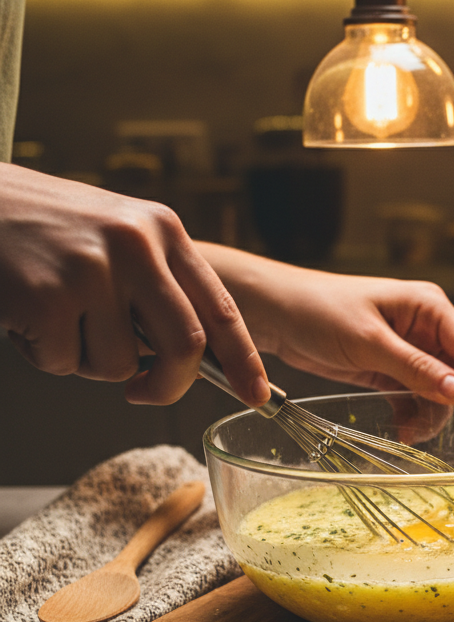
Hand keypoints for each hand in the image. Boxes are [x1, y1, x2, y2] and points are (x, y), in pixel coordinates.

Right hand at [0, 164, 269, 406]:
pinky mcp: (46, 297)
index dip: (243, 359)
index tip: (258, 395)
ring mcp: (91, 270)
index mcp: (162, 230)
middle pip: (185, 346)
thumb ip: (158, 286)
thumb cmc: (43, 226)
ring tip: (57, 318)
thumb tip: (191, 356)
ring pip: (119, 365)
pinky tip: (27, 316)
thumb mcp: (117, 235)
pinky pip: (65, 363)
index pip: (220, 307)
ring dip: (88, 362)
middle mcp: (136, 245)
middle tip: (144, 391)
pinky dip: (46, 356)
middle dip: (169, 384)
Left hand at [201, 245, 453, 460]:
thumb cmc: (319, 310)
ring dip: (431, 419)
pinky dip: (412, 417)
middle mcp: (426, 328)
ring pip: (439, 394)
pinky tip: (402, 430)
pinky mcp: (390, 370)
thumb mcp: (370, 342)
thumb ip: (417, 369)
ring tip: (410, 437)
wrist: (273, 312)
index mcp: (428, 308)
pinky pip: (415, 400)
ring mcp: (409, 351)